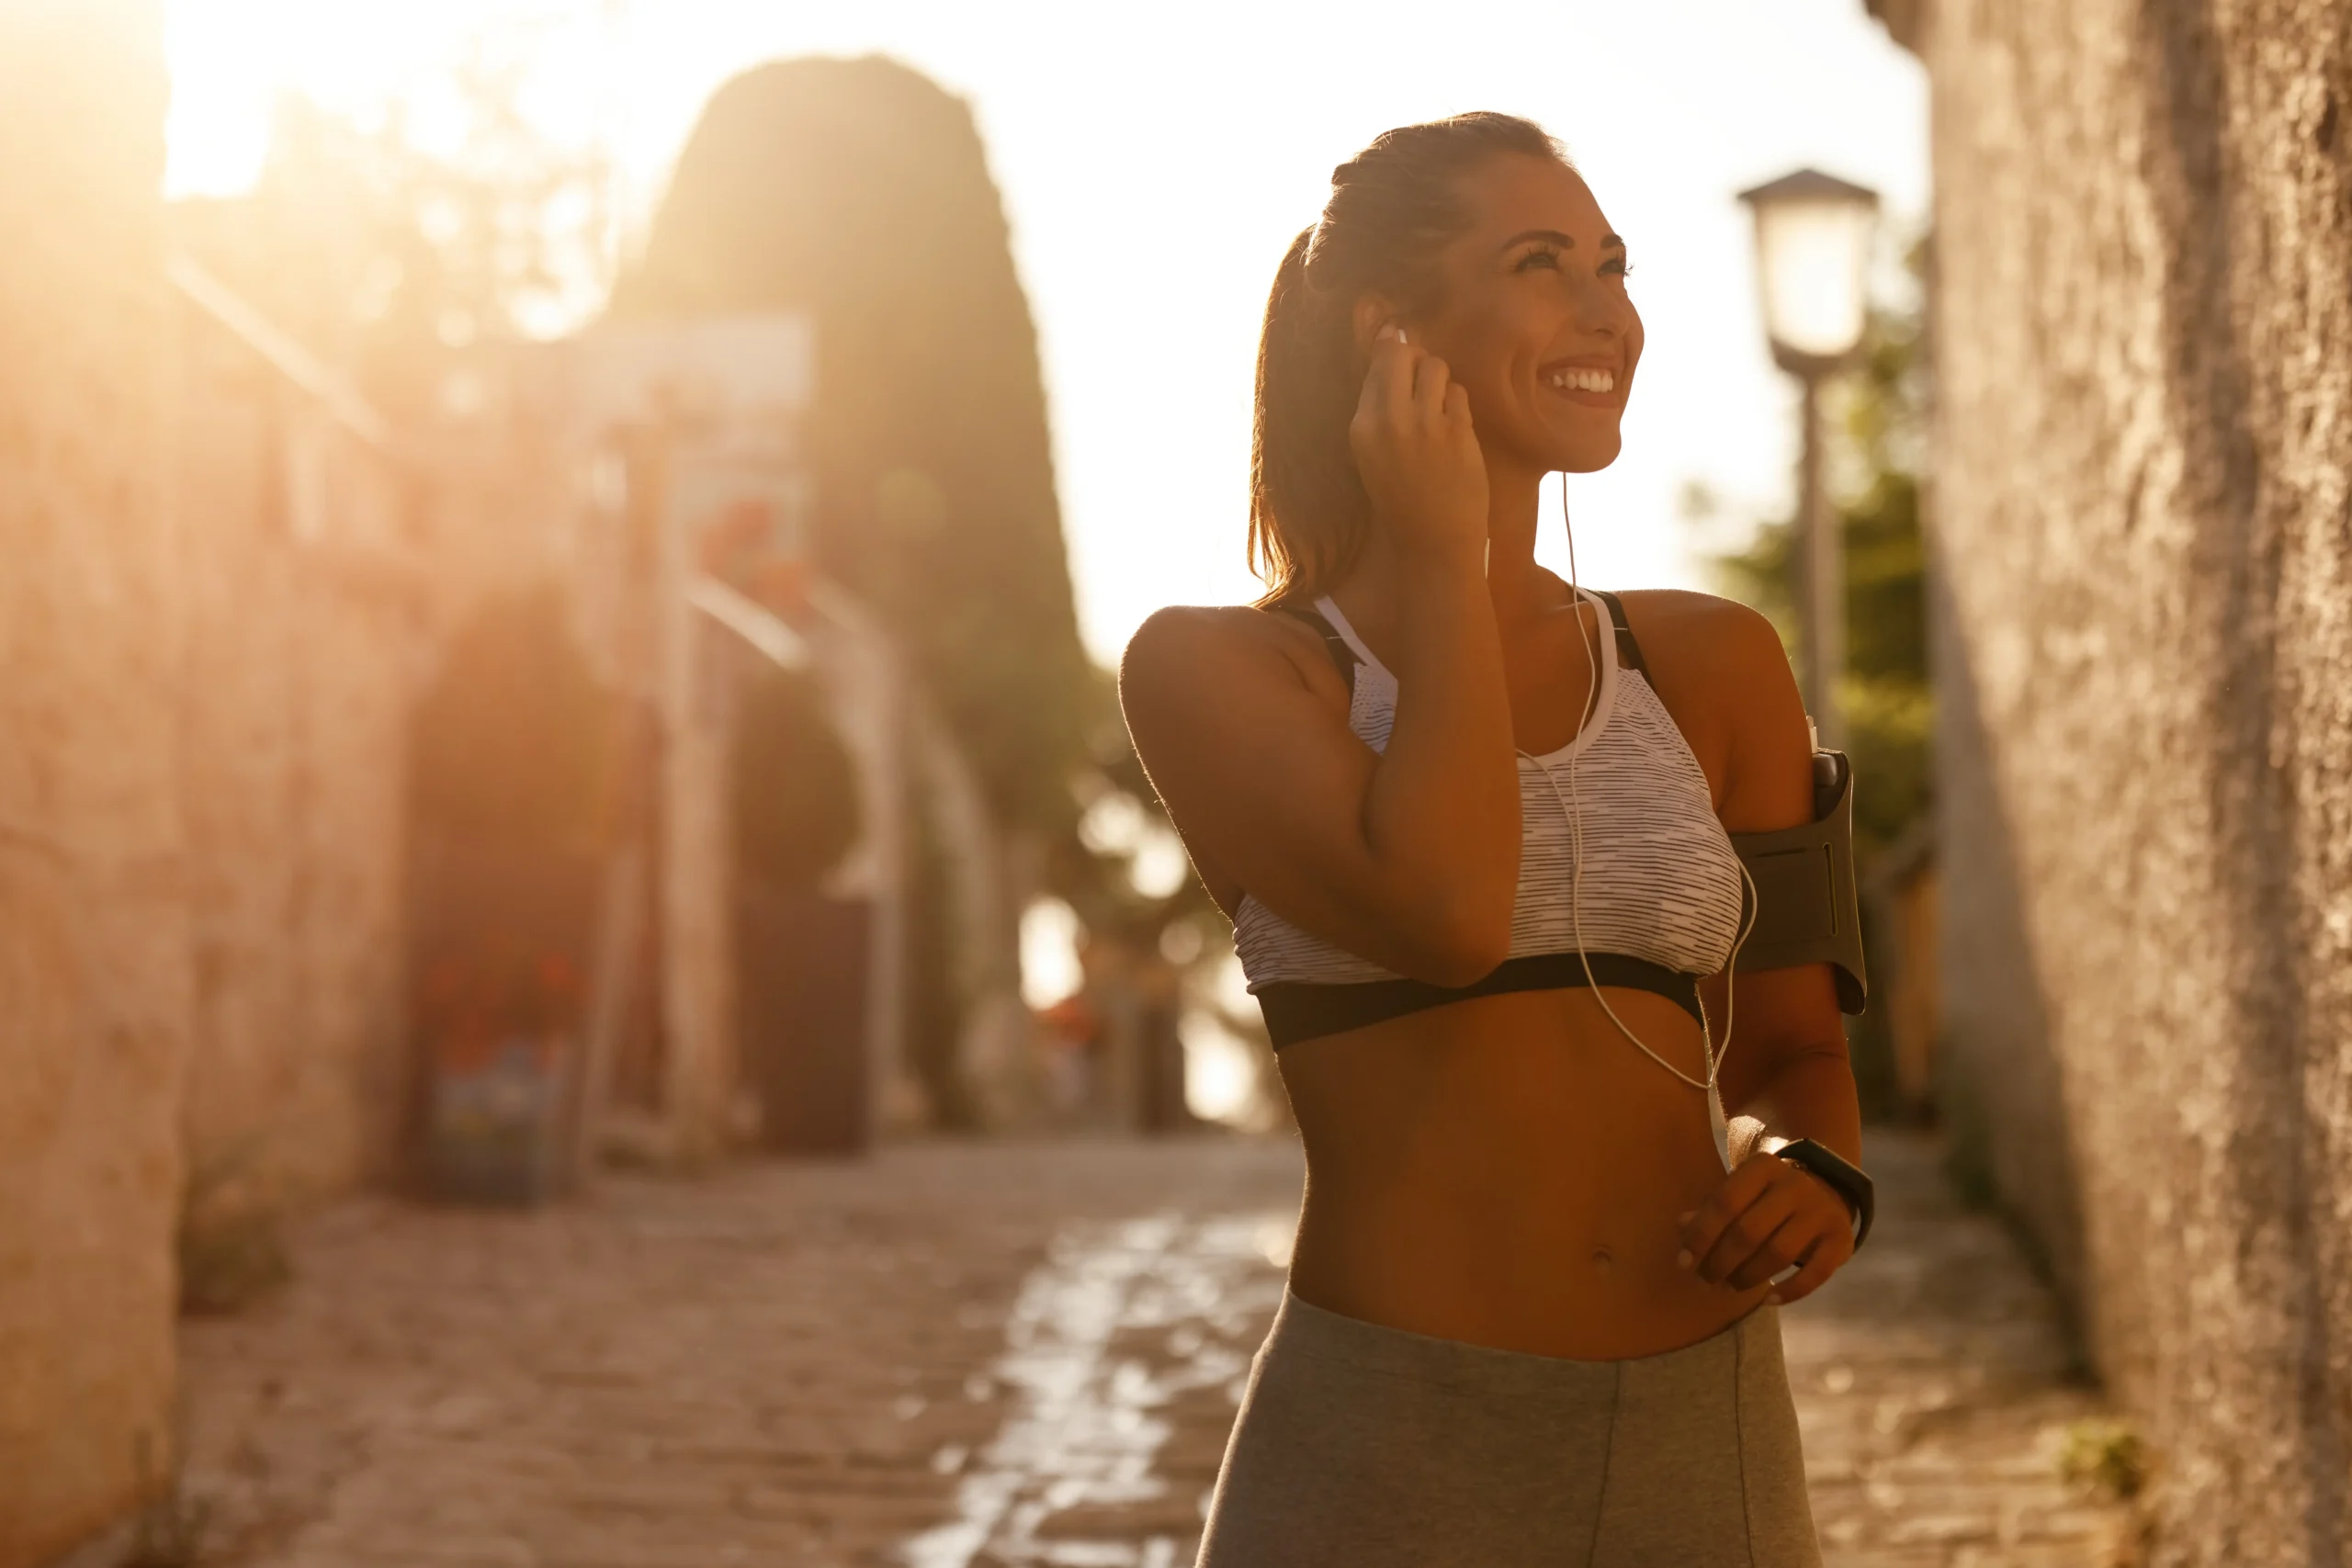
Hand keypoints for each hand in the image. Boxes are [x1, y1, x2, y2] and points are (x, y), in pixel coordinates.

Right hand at [1347, 323, 1488, 560]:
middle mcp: (1389, 420)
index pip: (1376, 366)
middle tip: (1422, 382)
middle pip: (1402, 354)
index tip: (1401, 354)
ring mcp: (1424, 424)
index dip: (1391, 354)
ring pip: (1435, 367)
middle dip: (1415, 359)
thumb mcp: (1372, 454)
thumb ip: (1378, 408)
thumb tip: (1391, 349)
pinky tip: (1453, 427)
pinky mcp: (1457, 431)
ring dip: (1439, 380)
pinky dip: (1457, 404)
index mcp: (1361, 427)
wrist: (1432, 540)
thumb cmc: (1401, 499)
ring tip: (1438, 406)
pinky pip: (1459, 393)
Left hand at [1676, 1146, 1855, 1304]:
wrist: (1824, 1190)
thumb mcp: (1739, 1191)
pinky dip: (1790, 1292)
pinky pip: (1815, 1274)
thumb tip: (1682, 1228)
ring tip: (1730, 1287)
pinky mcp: (1841, 1239)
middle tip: (1705, 1281)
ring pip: (1778, 1254)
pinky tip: (1768, 1300)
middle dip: (1721, 1262)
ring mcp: (1821, 1211)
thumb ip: (1711, 1209)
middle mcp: (1794, 1185)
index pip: (1724, 1202)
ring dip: (1748, 1277)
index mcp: (1762, 1167)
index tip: (1684, 1262)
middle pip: (1749, 1231)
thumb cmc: (1765, 1196)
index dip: (1701, 1235)